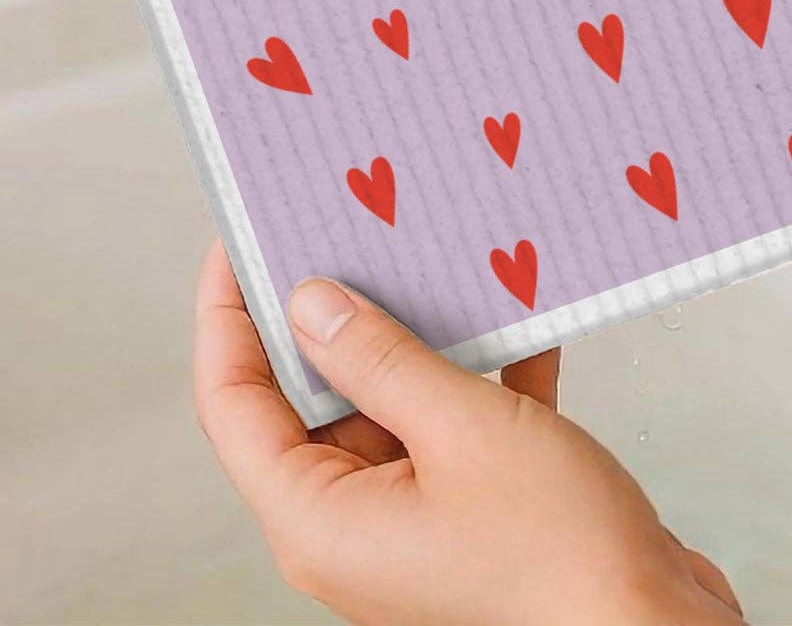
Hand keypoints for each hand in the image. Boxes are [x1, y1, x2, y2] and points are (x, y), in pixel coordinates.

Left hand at [194, 244, 739, 625]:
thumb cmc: (565, 563)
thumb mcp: (463, 430)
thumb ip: (378, 359)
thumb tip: (307, 302)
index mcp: (318, 519)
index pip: (232, 400)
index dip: (227, 313)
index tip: (242, 239)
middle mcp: (349, 529)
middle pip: (303, 398)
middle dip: (324, 312)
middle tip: (335, 228)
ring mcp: (410, 526)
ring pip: (383, 406)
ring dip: (410, 337)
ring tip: (418, 252)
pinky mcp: (469, 520)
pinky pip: (448, 429)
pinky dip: (475, 375)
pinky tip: (512, 317)